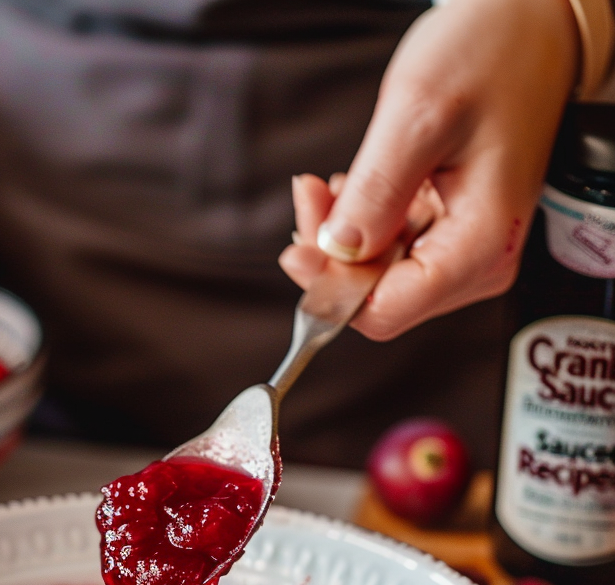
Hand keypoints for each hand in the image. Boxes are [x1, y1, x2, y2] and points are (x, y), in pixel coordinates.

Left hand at [278, 0, 578, 340]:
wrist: (532, 27)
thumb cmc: (493, 56)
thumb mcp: (419, 116)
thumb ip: (375, 193)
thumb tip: (337, 251)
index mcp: (481, 245)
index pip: (385, 312)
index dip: (330, 289)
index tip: (296, 249)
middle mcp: (478, 261)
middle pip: (376, 299)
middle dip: (332, 257)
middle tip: (311, 198)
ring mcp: (464, 251)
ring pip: (376, 277)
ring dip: (341, 237)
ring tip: (326, 187)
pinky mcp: (450, 235)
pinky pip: (389, 251)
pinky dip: (360, 225)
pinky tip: (352, 189)